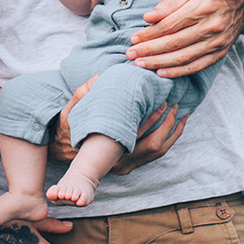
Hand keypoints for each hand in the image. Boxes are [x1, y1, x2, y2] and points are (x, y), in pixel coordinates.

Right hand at [51, 79, 186, 172]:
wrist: (61, 152)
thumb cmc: (66, 129)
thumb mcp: (69, 111)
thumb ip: (82, 94)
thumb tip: (98, 77)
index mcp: (105, 148)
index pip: (135, 133)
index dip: (152, 117)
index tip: (163, 101)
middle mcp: (118, 161)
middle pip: (153, 145)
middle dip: (168, 125)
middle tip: (175, 105)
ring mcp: (125, 166)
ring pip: (157, 152)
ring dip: (173, 133)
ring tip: (182, 114)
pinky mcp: (129, 166)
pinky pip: (155, 155)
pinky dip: (168, 140)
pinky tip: (175, 126)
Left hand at [127, 0, 243, 78]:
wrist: (242, 4)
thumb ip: (169, 3)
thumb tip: (148, 17)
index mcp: (203, 6)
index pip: (170, 25)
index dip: (150, 33)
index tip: (133, 38)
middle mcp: (212, 26)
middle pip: (174, 43)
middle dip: (149, 50)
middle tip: (130, 54)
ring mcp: (217, 42)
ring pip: (183, 57)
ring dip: (159, 63)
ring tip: (140, 65)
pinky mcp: (220, 53)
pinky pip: (196, 66)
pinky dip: (177, 72)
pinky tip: (161, 73)